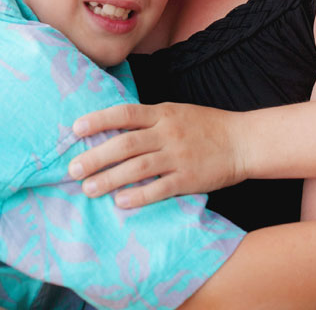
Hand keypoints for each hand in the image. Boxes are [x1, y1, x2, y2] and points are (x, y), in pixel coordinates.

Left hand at [69, 102, 246, 206]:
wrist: (242, 141)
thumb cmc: (206, 126)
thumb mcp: (177, 112)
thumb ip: (150, 120)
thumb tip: (113, 129)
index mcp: (163, 113)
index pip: (125, 113)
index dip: (99, 120)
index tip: (75, 130)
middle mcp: (168, 132)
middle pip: (125, 144)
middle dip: (96, 156)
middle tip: (72, 169)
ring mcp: (178, 155)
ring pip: (137, 167)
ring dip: (110, 179)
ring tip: (88, 189)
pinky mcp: (188, 178)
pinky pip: (159, 188)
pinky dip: (138, 196)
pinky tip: (121, 202)